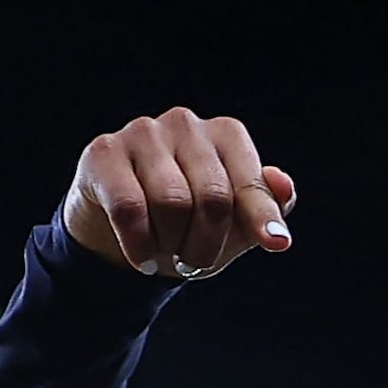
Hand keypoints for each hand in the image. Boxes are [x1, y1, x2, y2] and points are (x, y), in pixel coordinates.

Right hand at [62, 107, 295, 280]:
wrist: (118, 232)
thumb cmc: (186, 224)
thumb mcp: (232, 224)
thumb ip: (263, 206)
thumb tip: (283, 185)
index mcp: (225, 134)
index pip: (250, 182)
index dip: (263, 218)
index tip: (277, 245)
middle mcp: (185, 123)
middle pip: (213, 197)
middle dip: (208, 245)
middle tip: (194, 263)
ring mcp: (143, 132)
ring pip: (172, 203)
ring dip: (171, 245)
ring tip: (165, 250)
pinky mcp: (104, 152)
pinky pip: (130, 209)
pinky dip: (139, 245)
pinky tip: (141, 256)